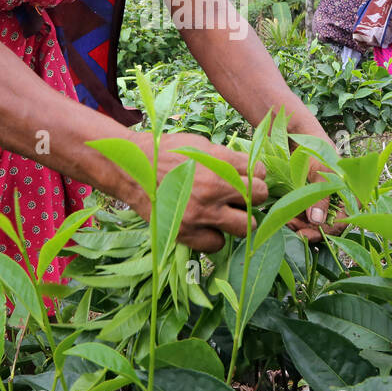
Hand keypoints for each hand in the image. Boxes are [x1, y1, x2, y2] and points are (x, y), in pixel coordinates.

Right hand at [146, 132, 267, 252]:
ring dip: (240, 220)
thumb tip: (249, 171)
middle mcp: (215, 189)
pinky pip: (218, 244)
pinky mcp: (187, 233)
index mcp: (220, 163)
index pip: (260, 173)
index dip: (255, 175)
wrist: (131, 168)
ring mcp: (202, 214)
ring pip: (245, 226)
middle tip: (240, 197)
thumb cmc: (166, 153)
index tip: (247, 177)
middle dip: (254, 196)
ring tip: (227, 214)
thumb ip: (226, 159)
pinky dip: (215, 237)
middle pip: (259, 198)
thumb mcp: (199, 145)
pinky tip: (207, 226)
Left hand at [282, 139, 348, 243]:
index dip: (330, 229)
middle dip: (312, 230)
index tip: (311, 233)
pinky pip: (300, 214)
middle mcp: (332, 195)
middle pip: (328, 223)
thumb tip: (317, 221)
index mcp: (345, 189)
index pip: (344, 217)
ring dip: (301, 226)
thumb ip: (320, 194)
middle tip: (295, 231)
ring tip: (287, 224)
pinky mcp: (301, 196)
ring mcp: (316, 196)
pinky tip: (285, 218)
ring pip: (312, 221)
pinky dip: (293, 219)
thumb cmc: (311, 144)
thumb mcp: (319, 168)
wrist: (290, 129)